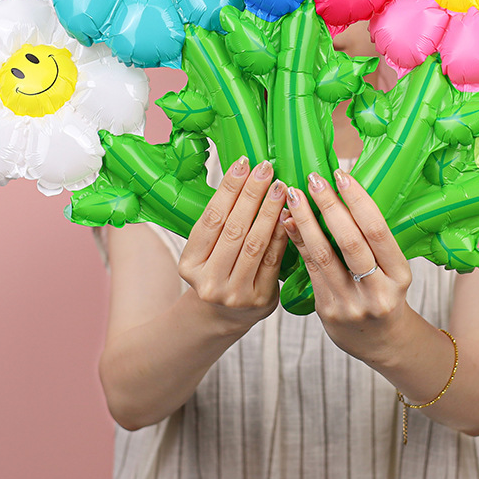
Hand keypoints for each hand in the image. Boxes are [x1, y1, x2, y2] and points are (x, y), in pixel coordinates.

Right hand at [178, 156, 288, 333]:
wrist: (223, 315)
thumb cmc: (217, 270)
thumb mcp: (205, 251)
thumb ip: (220, 221)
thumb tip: (245, 174)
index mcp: (190, 264)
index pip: (211, 219)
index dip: (228, 189)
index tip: (243, 163)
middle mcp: (209, 282)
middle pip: (234, 229)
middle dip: (252, 195)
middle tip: (266, 168)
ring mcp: (235, 293)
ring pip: (255, 244)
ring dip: (269, 211)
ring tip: (280, 187)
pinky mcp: (260, 299)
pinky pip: (273, 259)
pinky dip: (281, 234)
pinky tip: (288, 214)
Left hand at [283, 170, 413, 363]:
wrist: (381, 343)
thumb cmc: (385, 293)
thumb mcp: (391, 268)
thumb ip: (370, 239)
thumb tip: (339, 191)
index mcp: (400, 275)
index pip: (377, 230)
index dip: (358, 200)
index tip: (341, 174)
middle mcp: (377, 291)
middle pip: (350, 242)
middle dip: (328, 206)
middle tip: (313, 178)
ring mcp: (351, 304)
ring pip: (323, 255)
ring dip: (305, 220)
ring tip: (293, 194)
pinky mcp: (328, 311)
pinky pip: (309, 269)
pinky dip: (297, 241)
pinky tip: (287, 221)